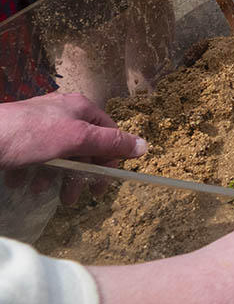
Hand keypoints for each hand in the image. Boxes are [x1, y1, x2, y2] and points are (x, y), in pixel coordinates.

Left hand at [0, 92, 146, 204]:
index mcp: (80, 107)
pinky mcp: (20, 139)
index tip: (103, 182)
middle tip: (79, 196)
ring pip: (61, 154)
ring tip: (50, 195)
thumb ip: (110, 142)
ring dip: (59, 177)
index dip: (109, 157)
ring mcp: (39, 125)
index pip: (108, 132)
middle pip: (84, 145)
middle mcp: (62, 113)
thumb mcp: (76, 138)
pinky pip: (37, 157)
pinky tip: (29, 184)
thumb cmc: (29, 135)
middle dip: (82, 172)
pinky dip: (37, 173)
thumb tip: (144, 146)